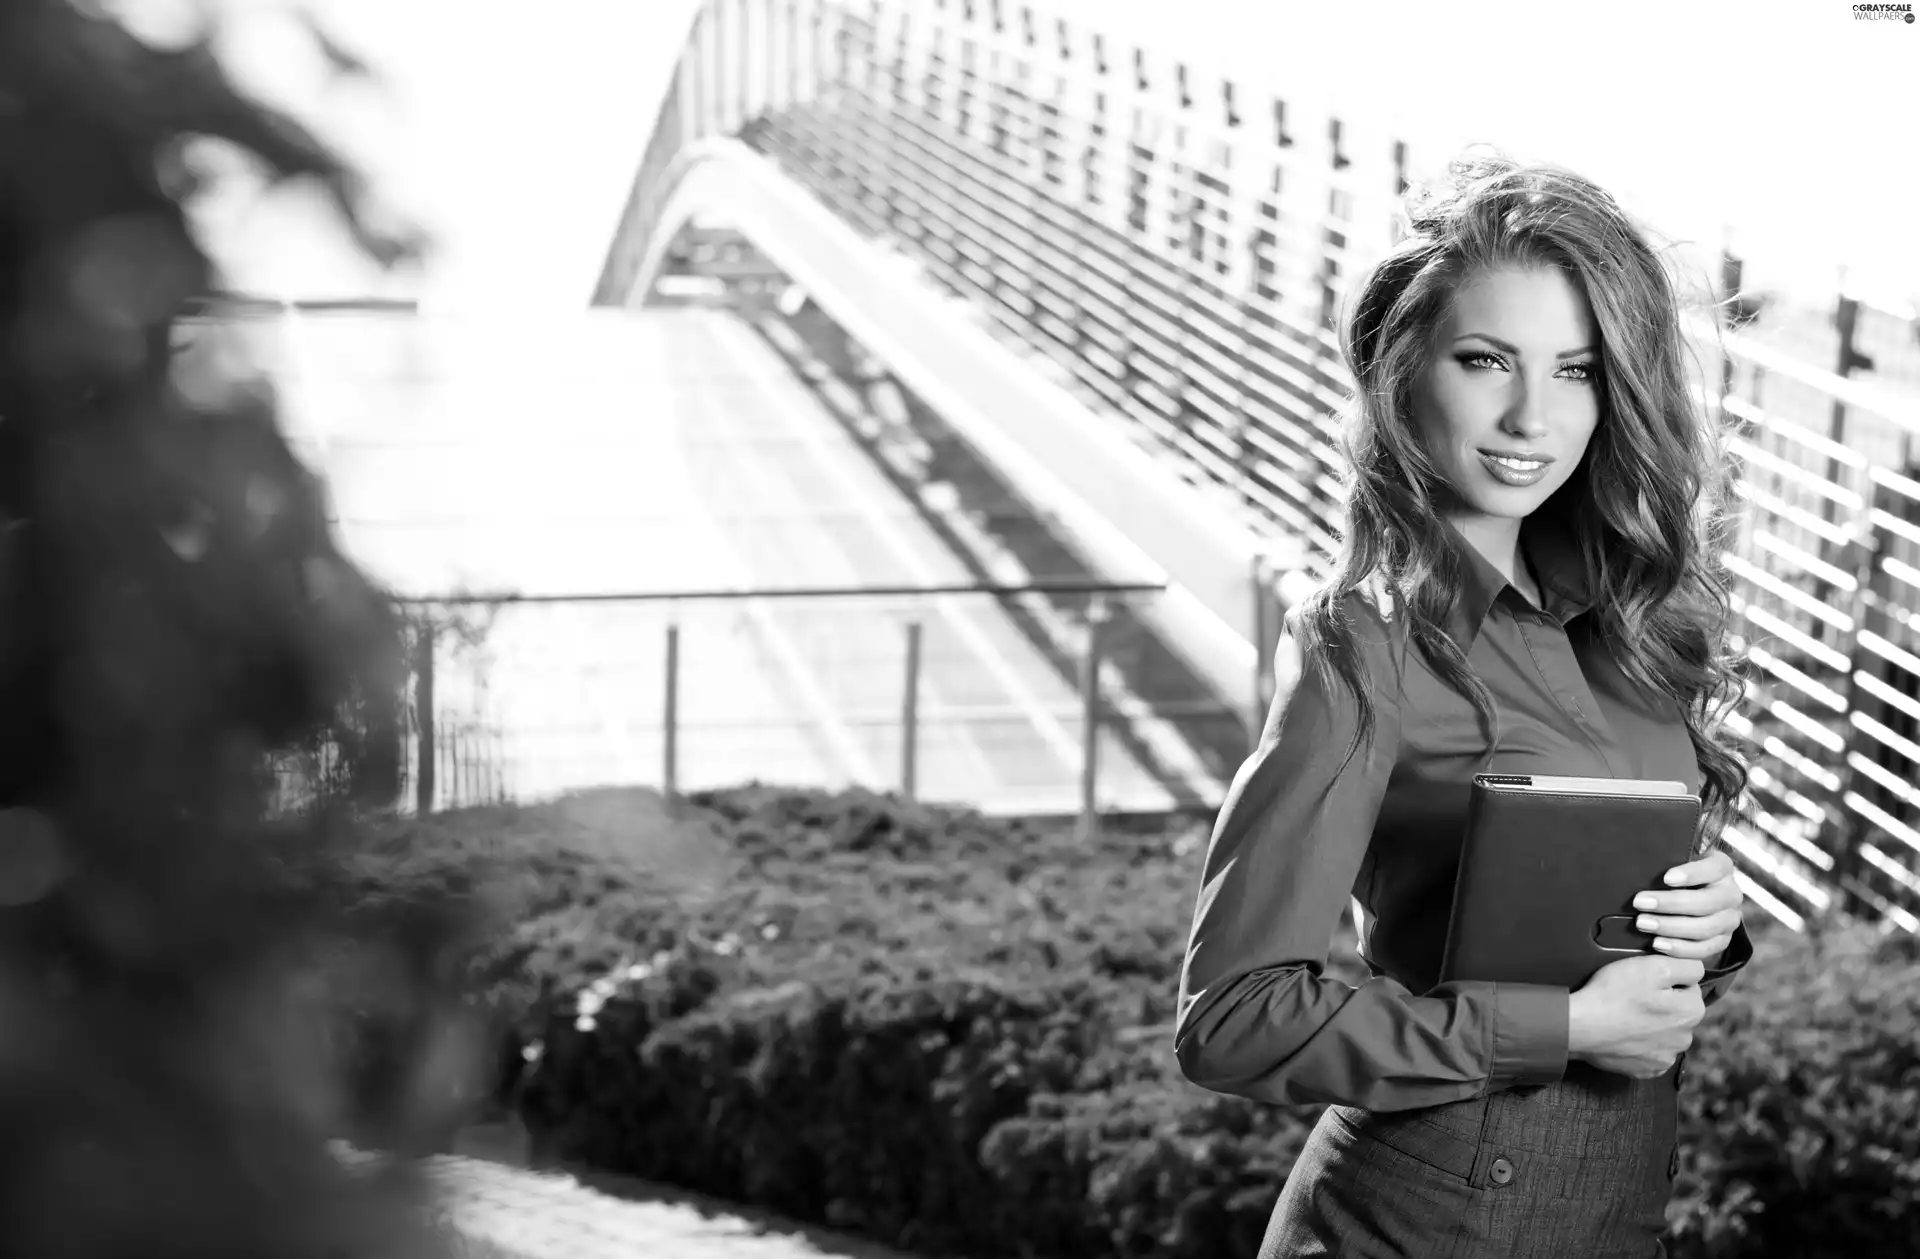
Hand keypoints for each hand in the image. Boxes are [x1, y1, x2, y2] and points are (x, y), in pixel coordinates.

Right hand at [1568, 953, 1704, 1078]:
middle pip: (1679, 1012)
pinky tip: (1625, 1036)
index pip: (1690, 987)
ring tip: (1627, 1017)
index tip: (1647, 982)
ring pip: (1665, 1033)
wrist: (1580, 1027)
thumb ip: (1685, 966)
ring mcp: (1665, 1058)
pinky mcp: (1647, 1070)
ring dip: (1653, 1025)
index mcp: (1691, 1012)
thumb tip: (1697, 971)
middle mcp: (1685, 1039)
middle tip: (1635, 997)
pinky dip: (1641, 1045)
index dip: (1668, 980)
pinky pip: (1651, 1053)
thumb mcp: (1652, 966)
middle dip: (1664, 1004)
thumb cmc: (1614, 994)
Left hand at [1633, 849, 1743, 963]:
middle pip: (1708, 901)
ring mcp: (1729, 920)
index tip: (1666, 878)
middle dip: (1671, 903)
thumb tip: (1638, 863)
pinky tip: (1657, 943)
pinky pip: (1705, 948)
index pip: (1715, 868)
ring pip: (1706, 927)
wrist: (1686, 900)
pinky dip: (1680, 948)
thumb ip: (1662, 860)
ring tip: (1643, 924)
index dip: (1693, 873)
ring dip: (1671, 927)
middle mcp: (1731, 894)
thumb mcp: (1671, 862)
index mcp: (1721, 868)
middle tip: (1639, 902)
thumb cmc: (1671, 875)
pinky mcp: (1722, 941)